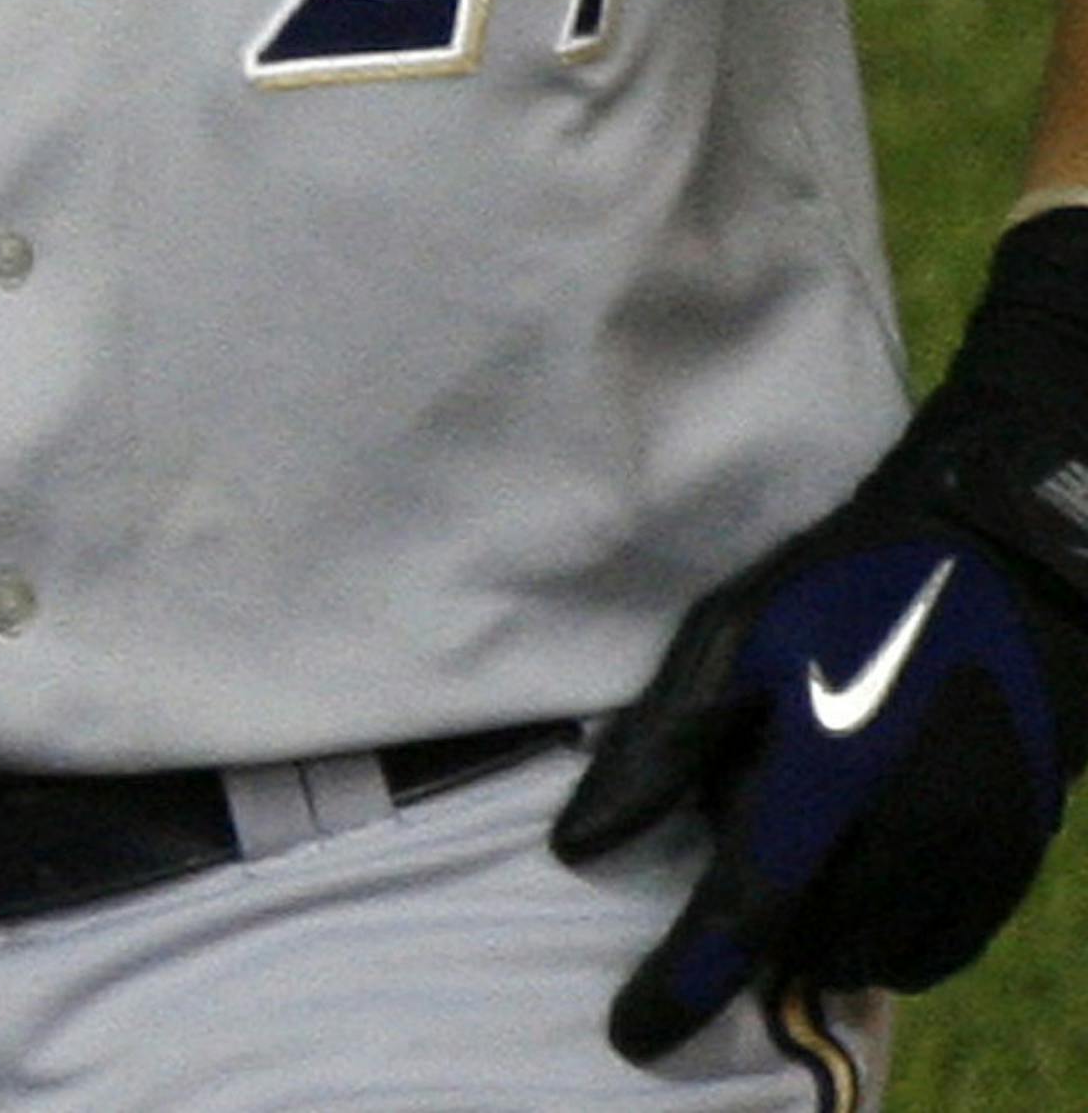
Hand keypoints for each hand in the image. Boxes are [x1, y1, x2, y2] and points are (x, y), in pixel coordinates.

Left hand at [552, 213, 1087, 1061]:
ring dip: (820, 933)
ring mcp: (973, 854)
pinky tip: (864, 873)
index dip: (680, 985)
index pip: (741, 914)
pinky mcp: (1015, 856)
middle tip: (741, 847)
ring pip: (872, 953)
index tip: (628, 1035)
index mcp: (827, 773)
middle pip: (806, 942)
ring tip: (807, 842)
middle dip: (756, 929)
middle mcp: (908, 834)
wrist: (1005, 559)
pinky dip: (887, 937)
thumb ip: (661, 746)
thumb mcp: (737, 634)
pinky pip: (939, 946)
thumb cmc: (851, 584)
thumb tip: (578, 846)